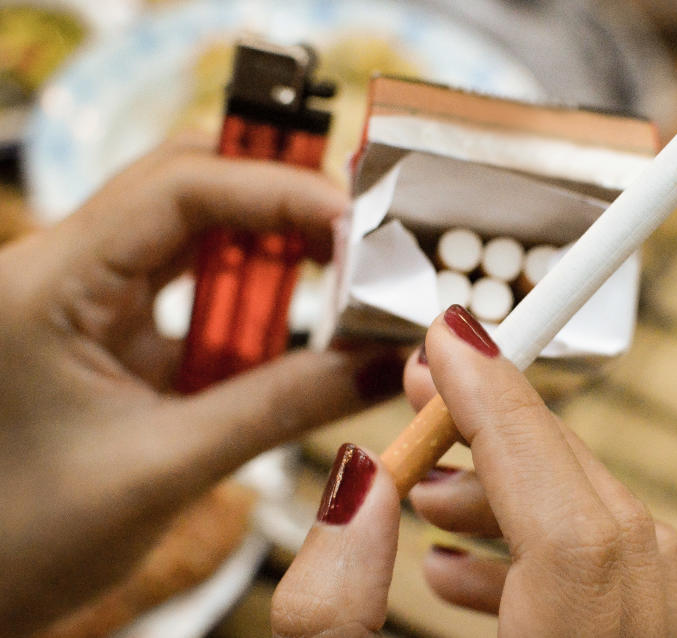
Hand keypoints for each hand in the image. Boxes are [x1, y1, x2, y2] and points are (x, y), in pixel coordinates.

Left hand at [0, 137, 405, 634]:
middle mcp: (59, 270)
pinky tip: (296, 324)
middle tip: (361, 237)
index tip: (358, 221)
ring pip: (191, 231)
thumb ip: (283, 407)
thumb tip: (386, 364)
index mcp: (46, 287)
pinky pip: (189, 287)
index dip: (277, 190)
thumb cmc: (22, 541)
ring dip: (269, 250)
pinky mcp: (105, 329)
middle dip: (279, 201)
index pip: (177, 188)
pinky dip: (250, 301)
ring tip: (343, 277)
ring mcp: (82, 297)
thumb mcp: (166, 468)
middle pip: (186, 186)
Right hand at [272, 305, 676, 636]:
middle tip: (428, 390)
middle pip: (600, 517)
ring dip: (519, 490)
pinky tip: (459, 564)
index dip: (511, 423)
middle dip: (507, 434)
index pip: (574, 535)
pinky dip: (541, 552)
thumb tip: (355, 481)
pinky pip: (613, 588)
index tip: (454, 340)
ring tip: (428, 493)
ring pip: (616, 542)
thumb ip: (333, 607)